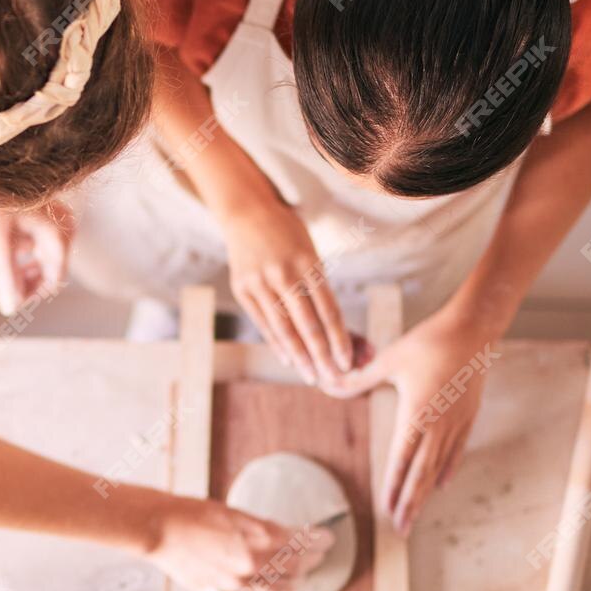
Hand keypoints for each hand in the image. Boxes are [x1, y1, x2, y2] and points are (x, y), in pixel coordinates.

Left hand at [0, 200, 74, 316]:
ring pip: (45, 255)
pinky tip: (8, 245)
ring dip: (26, 265)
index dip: (32, 294)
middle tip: (6, 287)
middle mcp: (65, 228)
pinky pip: (41, 240)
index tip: (10, 299)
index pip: (54, 280)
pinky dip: (25, 249)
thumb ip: (6, 275)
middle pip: (51, 268)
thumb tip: (10, 309)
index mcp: (58, 236)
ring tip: (5, 265)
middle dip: (29, 280)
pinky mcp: (48, 213)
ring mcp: (58, 219)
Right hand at [142, 496, 330, 590]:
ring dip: (291, 583)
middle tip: (318, 556)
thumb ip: (262, 528)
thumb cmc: (194, 513)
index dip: (319, 541)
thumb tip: (287, 536)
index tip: (328, 539)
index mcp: (257, 540)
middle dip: (310, 561)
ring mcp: (234, 585)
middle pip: (293, 569)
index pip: (301, 544)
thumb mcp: (234, 512)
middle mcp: (250, 566)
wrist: (159, 530)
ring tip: (300, 580)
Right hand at [219, 195, 365, 384]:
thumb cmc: (288, 234)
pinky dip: (277, 343)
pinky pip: (263, 323)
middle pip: (307, 324)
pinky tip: (289, 360)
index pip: (328, 310)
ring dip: (300, 357)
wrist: (247, 212)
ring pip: (283, 328)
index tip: (348, 361)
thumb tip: (337, 328)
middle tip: (333, 379)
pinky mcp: (242, 288)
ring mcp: (260, 282)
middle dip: (322, 355)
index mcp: (308, 262)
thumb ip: (320, 286)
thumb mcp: (309, 251)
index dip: (339, 338)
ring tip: (311, 377)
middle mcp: (284, 274)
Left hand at [325, 305, 498, 535]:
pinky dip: (447, 469)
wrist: (472, 331)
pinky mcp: (468, 416)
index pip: (401, 461)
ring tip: (416, 513)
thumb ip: (359, 378)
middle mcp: (438, 425)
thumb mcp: (389, 360)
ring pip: (439, 466)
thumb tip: (328, 384)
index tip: (388, 511)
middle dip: (410, 503)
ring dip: (426, 492)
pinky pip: (457, 451)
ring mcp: (456, 423)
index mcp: (416, 414)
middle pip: (421, 473)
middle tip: (402, 529)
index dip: (394, 488)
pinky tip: (441, 484)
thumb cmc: (428, 342)